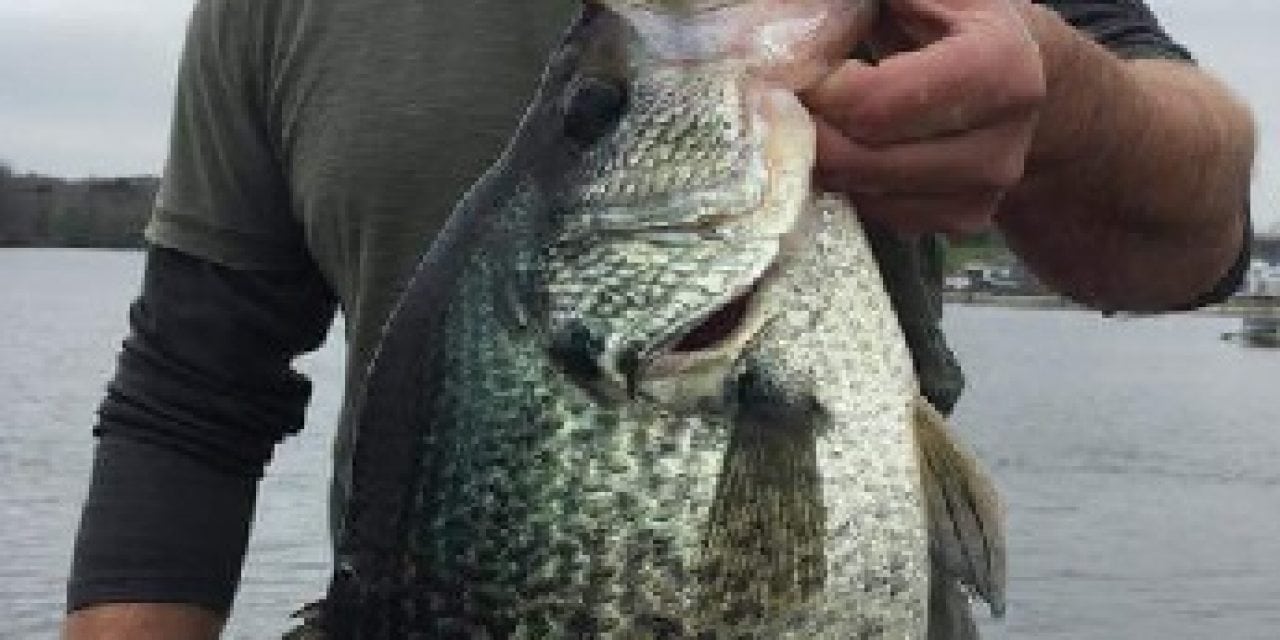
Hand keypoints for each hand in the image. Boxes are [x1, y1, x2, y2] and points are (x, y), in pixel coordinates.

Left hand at [802, 0, 1045, 235]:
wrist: (1018, 76)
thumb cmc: (958, 23)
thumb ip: (877, 2)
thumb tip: (807, 12)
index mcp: (1000, 70)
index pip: (875, 104)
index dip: (823, 93)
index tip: (803, 75)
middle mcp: (1002, 142)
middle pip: (865, 158)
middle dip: (814, 132)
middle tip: (790, 107)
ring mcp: (985, 190)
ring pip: (868, 193)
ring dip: (828, 163)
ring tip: (818, 124)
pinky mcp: (965, 219)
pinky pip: (882, 215)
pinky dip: (853, 187)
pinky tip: (852, 150)